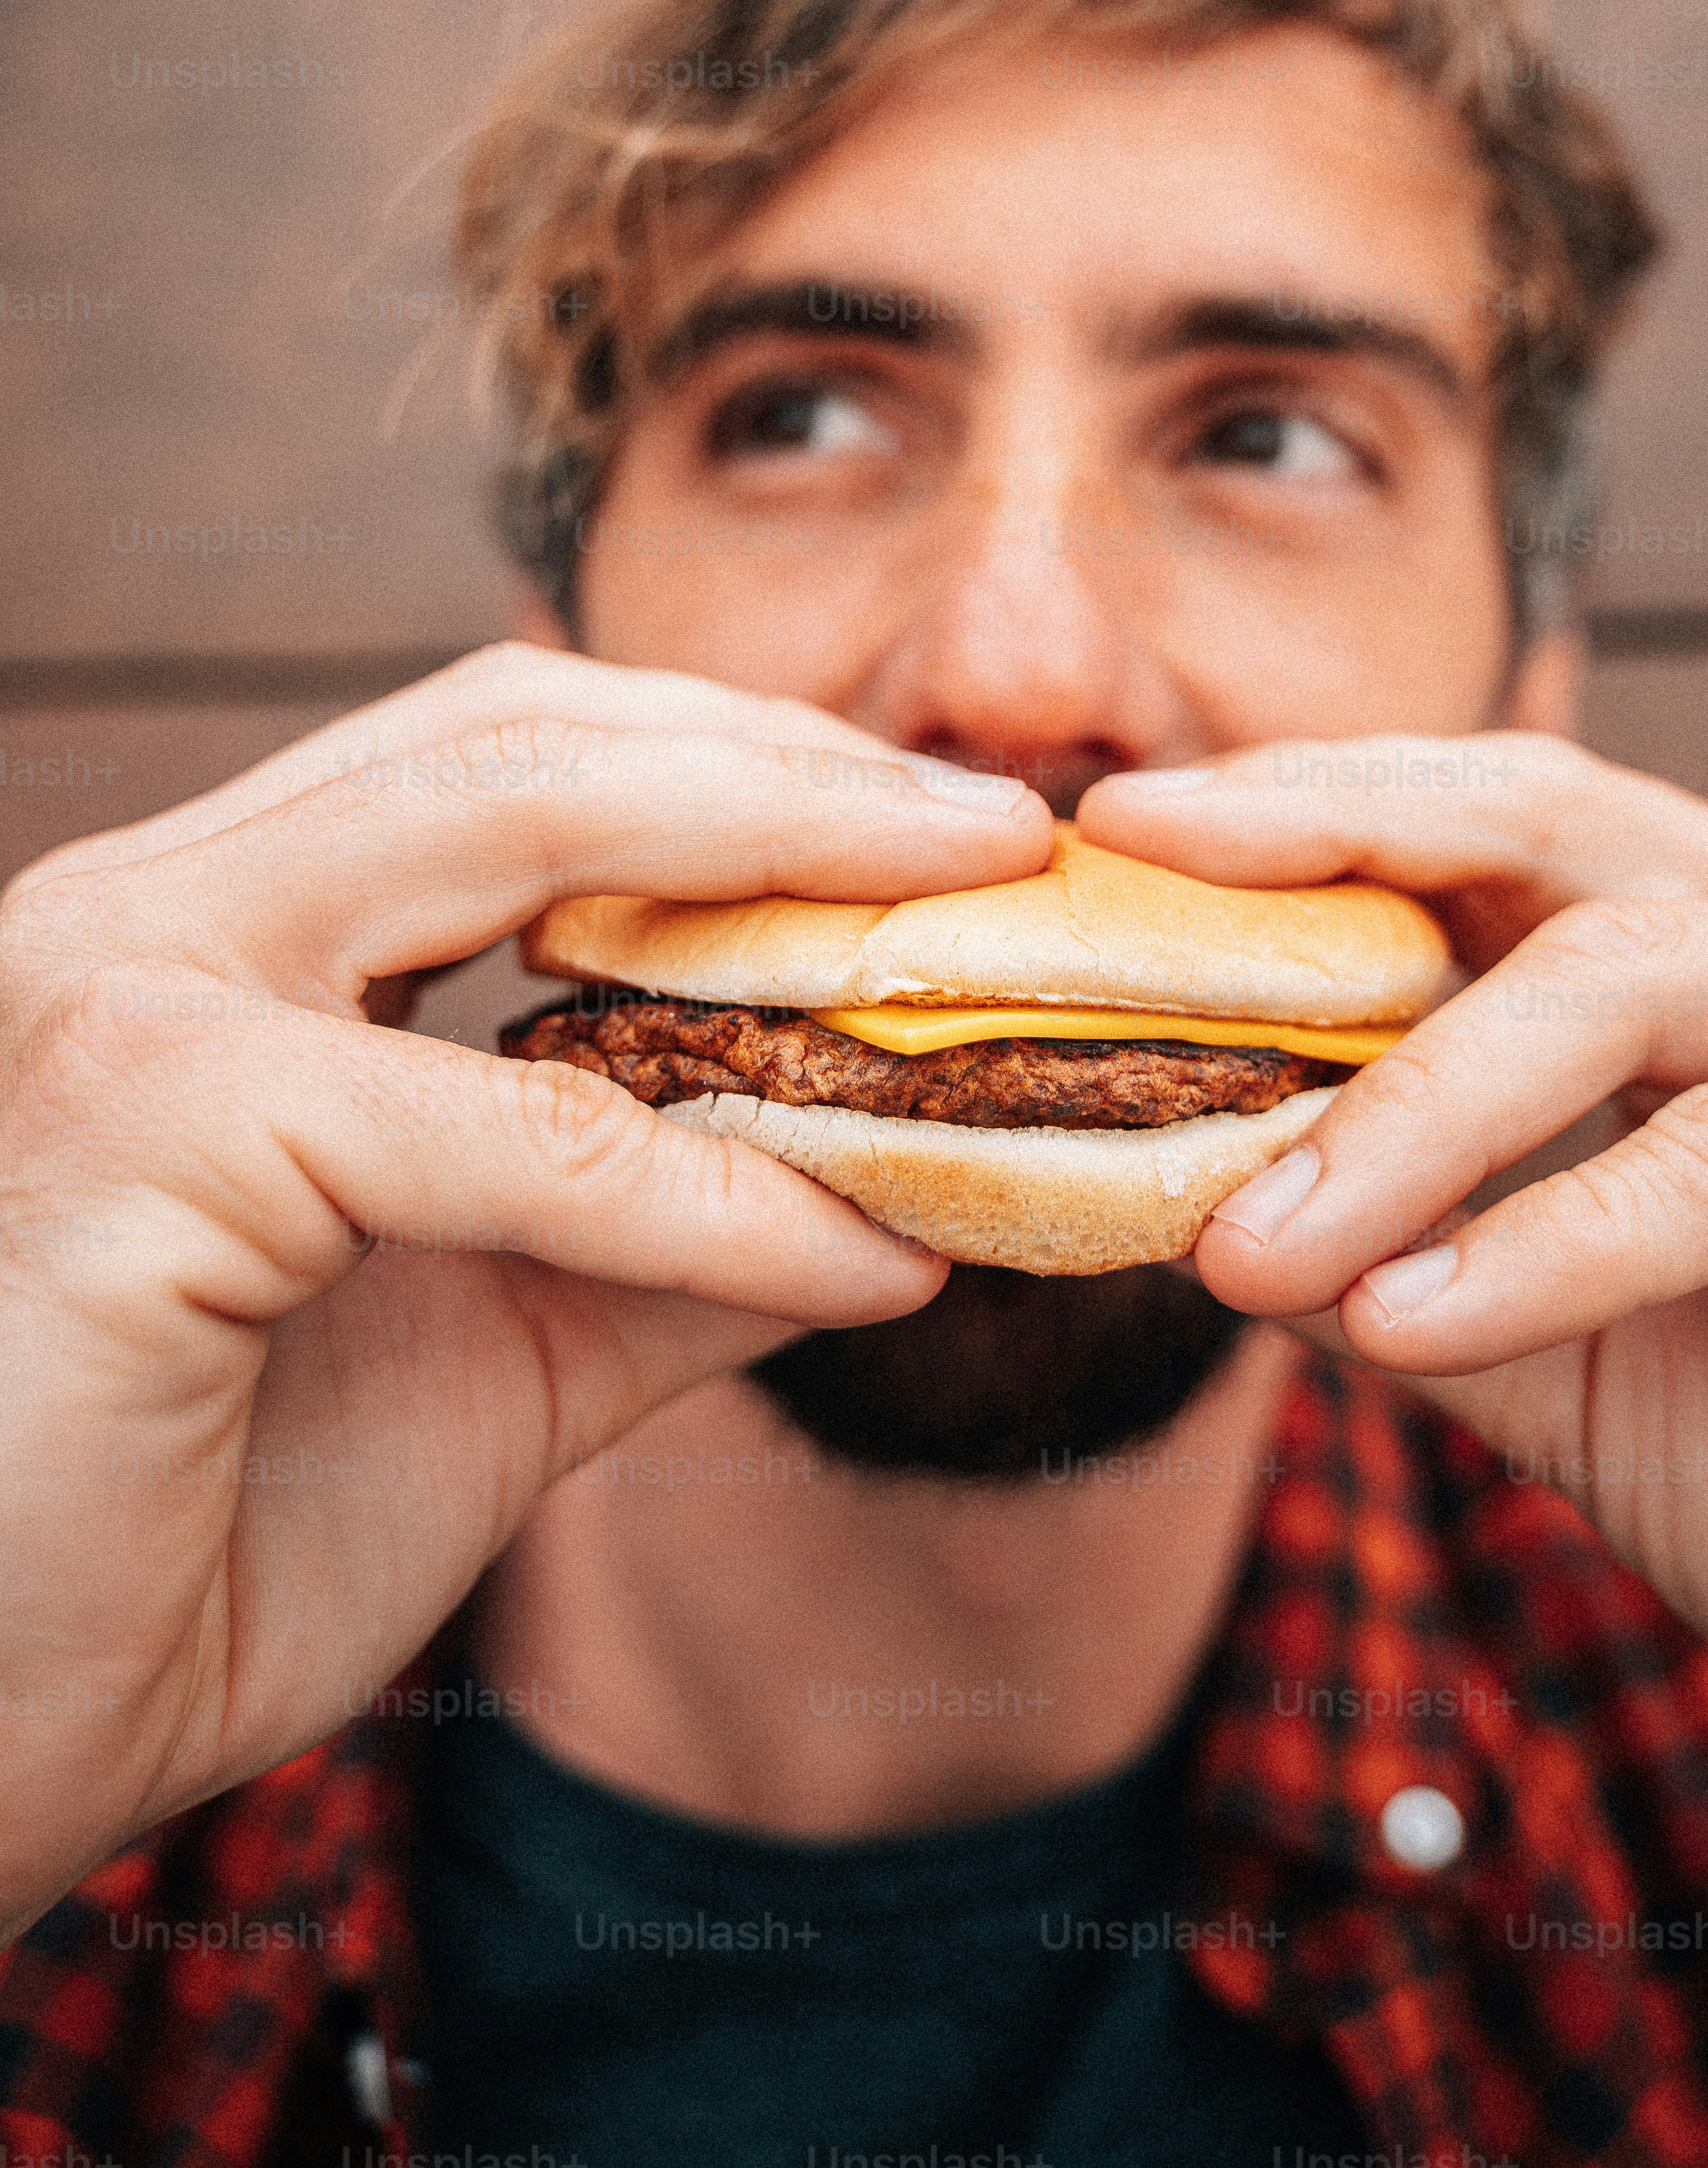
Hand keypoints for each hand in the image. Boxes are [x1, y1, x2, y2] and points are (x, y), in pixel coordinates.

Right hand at [0, 644, 1049, 1935]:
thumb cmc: (186, 1545)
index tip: (947, 829)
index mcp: (221, 926)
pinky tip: (865, 1255)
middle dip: (790, 764)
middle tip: (1004, 831)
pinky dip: (712, 1191)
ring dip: (778, 869)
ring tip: (969, 932)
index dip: (744, 764)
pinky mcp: (152, 1124)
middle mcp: (157, 904)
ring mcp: (132, 988)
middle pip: (524, 733)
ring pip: (513, 830)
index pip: (514, 753)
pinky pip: (512, 1130)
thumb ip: (669, 1245)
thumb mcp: (495, 1354)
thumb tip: (894, 1180)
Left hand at [1081, 738, 1707, 1796]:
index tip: (1115, 840)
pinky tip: (1418, 1315)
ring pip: (1613, 981)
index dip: (1306, 826)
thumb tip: (1207, 1202)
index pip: (1486, 845)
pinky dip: (1561, 1235)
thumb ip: (1423, 1269)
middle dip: (1324, 834)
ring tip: (1253, 1241)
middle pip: (1537, 826)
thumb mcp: (1585, 1376)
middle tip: (1135, 861)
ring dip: (1408, 1113)